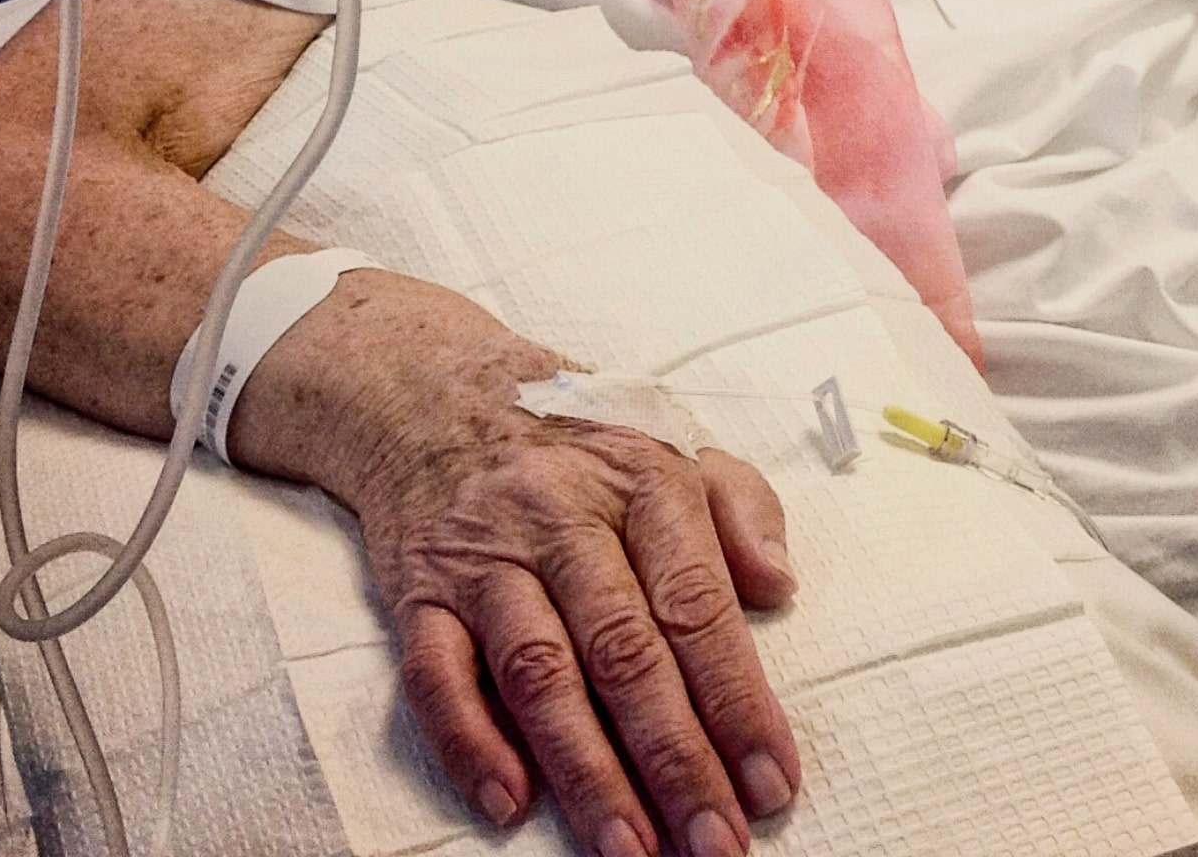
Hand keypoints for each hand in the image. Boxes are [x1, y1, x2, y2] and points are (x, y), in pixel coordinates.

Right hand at [242, 279, 800, 856]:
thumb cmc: (574, 432)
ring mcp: (485, 553)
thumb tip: (779, 584)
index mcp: (641, 477)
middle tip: (717, 845)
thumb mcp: (669, 437)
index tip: (773, 780)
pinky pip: (436, 675)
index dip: (739, 698)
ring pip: (538, 672)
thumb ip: (738, 505)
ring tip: (632, 851)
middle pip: (624, 650)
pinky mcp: (418, 588)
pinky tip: (510, 805)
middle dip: (676, 759)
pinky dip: (470, 743)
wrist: (428, 386)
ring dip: (586, 772)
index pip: (698, 602)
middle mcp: (562, 514)